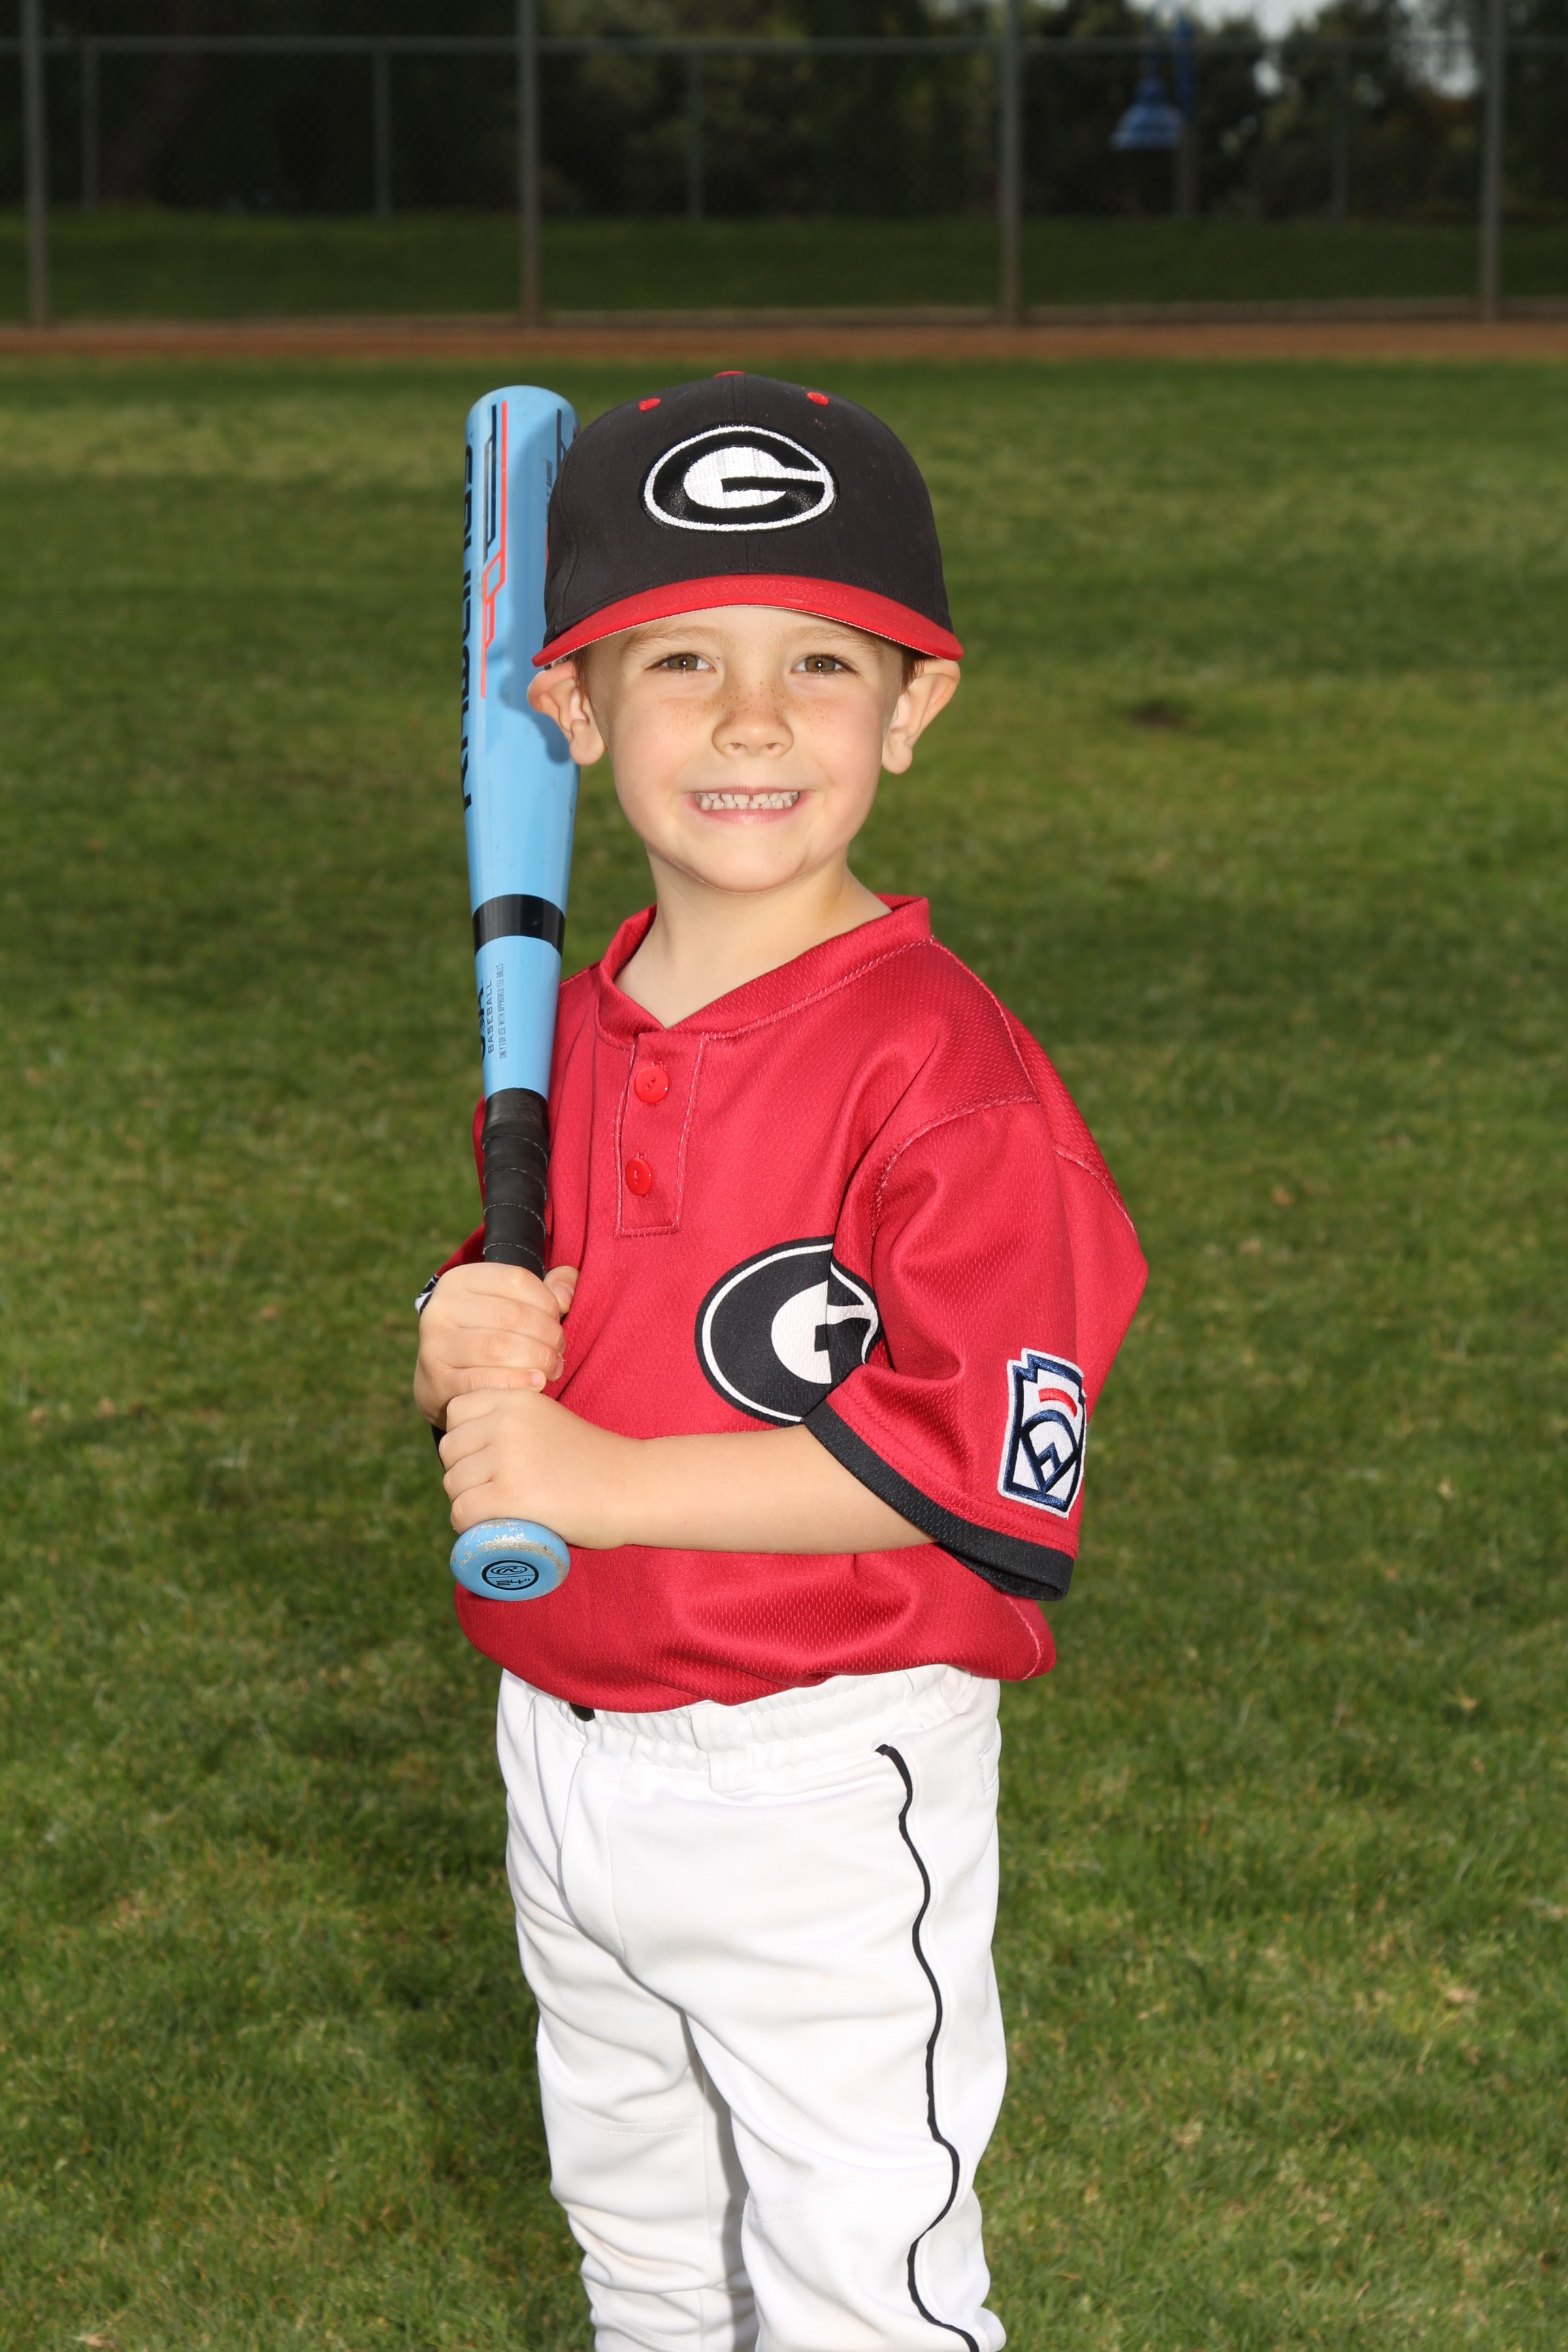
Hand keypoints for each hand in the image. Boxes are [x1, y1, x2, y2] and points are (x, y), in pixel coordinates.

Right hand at [413, 1262, 577, 1429]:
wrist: (445, 1380)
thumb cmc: (489, 1335)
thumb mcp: (513, 1304)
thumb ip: (549, 1289)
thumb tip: (566, 1295)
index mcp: (460, 1280)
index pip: (517, 1280)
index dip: (548, 1301)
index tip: (558, 1319)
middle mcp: (441, 1308)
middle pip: (511, 1315)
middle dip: (547, 1335)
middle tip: (559, 1352)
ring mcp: (435, 1345)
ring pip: (498, 1348)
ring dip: (537, 1360)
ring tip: (551, 1369)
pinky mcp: (437, 1381)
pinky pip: (484, 1381)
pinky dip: (517, 1383)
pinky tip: (537, 1385)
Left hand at [439, 1386, 631, 1549]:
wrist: (634, 1487)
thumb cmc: (595, 1462)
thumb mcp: (549, 1422)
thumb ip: (514, 1425)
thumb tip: (470, 1448)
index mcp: (517, 1398)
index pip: (456, 1413)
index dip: (464, 1441)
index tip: (486, 1461)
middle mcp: (507, 1421)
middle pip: (450, 1451)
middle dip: (463, 1474)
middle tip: (492, 1493)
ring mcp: (507, 1458)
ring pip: (453, 1484)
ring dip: (467, 1503)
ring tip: (496, 1513)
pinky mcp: (509, 1495)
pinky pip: (462, 1512)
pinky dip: (468, 1527)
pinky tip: (490, 1529)